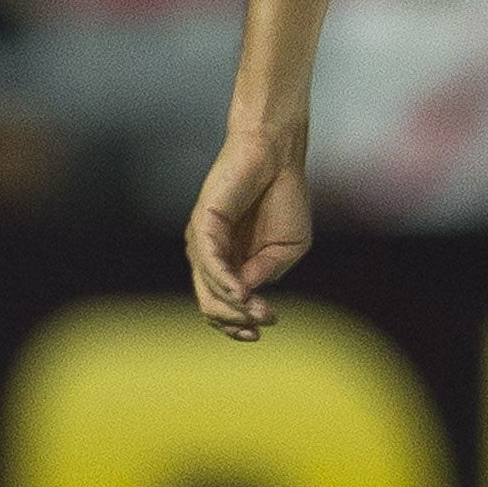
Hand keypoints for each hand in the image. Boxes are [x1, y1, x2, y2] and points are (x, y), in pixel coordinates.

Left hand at [186, 124, 311, 337]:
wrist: (279, 157)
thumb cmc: (284, 198)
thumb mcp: (285, 250)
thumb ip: (264, 274)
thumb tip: (245, 296)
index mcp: (230, 265)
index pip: (221, 307)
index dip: (238, 325)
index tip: (262, 329)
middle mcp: (210, 256)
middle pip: (210, 305)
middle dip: (237, 322)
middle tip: (264, 321)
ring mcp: (203, 241)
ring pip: (208, 289)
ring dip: (235, 307)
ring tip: (262, 311)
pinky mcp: (203, 223)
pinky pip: (209, 263)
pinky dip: (225, 283)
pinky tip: (242, 295)